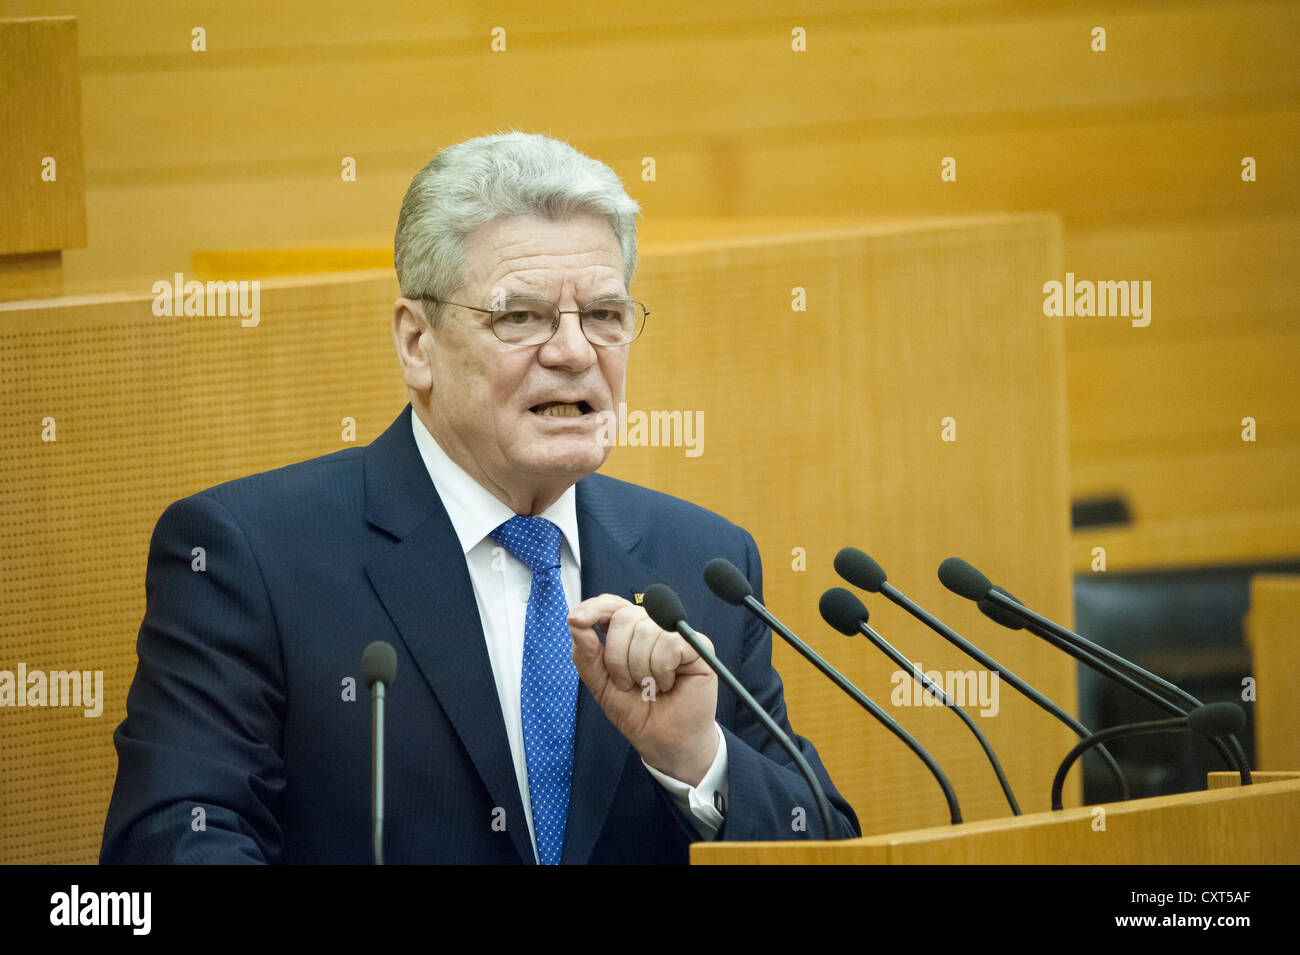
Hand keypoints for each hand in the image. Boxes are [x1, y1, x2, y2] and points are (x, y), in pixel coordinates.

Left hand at [568, 594, 718, 785]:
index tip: (577, 620)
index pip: (612, 604)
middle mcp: (654, 627)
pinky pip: (669, 644)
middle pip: (625, 617)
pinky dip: (661, 671)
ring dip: (641, 670)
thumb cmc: (637, 712)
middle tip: (628, 683)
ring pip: (646, 632)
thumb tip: (576, 620)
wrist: (664, 743)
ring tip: (650, 687)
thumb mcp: (601, 684)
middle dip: (617, 658)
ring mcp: (677, 634)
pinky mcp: (699, 646)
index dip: (595, 608)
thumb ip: (586, 653)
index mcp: (630, 632)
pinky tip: (667, 684)